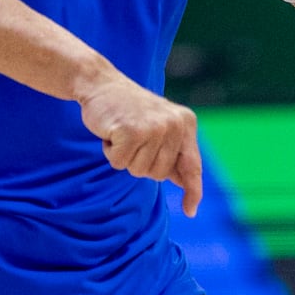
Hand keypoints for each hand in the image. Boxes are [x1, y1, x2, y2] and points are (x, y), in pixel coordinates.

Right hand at [77, 66, 202, 215]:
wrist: (101, 84)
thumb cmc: (130, 110)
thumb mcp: (159, 127)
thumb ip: (173, 152)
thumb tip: (186, 184)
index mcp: (185, 123)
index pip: (192, 164)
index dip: (192, 190)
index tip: (191, 211)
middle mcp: (174, 125)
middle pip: (158, 174)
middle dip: (140, 163)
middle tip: (133, 138)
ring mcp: (153, 128)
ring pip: (138, 170)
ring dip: (124, 157)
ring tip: (122, 132)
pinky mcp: (131, 132)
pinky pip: (119, 163)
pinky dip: (110, 152)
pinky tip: (111, 132)